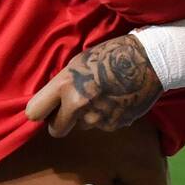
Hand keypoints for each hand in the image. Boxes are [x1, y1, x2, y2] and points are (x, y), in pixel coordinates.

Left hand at [25, 35, 160, 137]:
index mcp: (65, 85)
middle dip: (61, 122)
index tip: (47, 109)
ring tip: (103, 97)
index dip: (41, 112)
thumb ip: (63, 84)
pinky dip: (106, 116)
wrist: (150, 60)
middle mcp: (78, 105)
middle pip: (56, 130)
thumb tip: (52, 102)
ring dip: (87, 117)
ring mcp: (97, 118)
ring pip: (82, 126)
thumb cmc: (112, 54)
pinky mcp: (114, 125)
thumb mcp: (79, 63)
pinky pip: (102, 125)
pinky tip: (117, 100)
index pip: (35, 112)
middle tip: (72, 109)